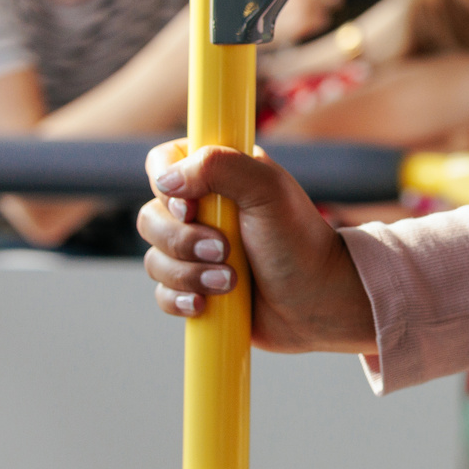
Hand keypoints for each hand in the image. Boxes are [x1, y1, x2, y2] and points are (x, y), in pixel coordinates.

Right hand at [137, 140, 377, 353]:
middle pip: (150, 217)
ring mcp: (195, 250)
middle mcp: (203, 209)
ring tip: (231, 281)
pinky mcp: (195, 286)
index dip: (165, 187)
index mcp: (219, 174)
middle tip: (225, 250)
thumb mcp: (268, 189)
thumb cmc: (299, 240)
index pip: (163, 164)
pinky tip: (206, 304)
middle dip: (182, 240)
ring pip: (155, 258)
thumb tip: (166, 180)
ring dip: (188, 274)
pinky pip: (163, 293)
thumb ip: (219, 166)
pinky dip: (180, 299)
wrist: (318, 301)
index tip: (190, 208)